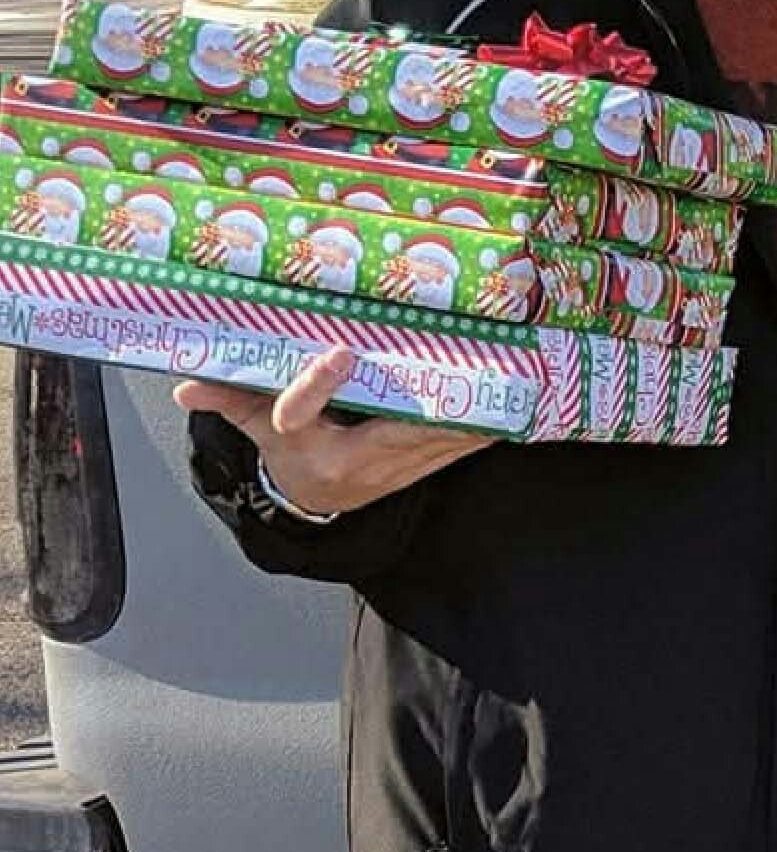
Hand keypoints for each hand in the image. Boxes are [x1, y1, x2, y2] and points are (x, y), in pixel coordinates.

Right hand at [175, 347, 493, 515]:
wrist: (320, 498)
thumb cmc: (295, 453)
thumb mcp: (260, 428)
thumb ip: (232, 400)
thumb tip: (187, 385)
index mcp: (310, 447)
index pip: (302, 414)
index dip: (316, 385)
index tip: (335, 352)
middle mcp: (359, 461)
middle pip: (393, 428)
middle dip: (428, 404)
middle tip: (462, 369)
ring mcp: (397, 467)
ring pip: (436, 439)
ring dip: (470, 416)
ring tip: (503, 381)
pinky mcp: (423, 465)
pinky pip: (457, 446)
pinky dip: (483, 428)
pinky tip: (513, 408)